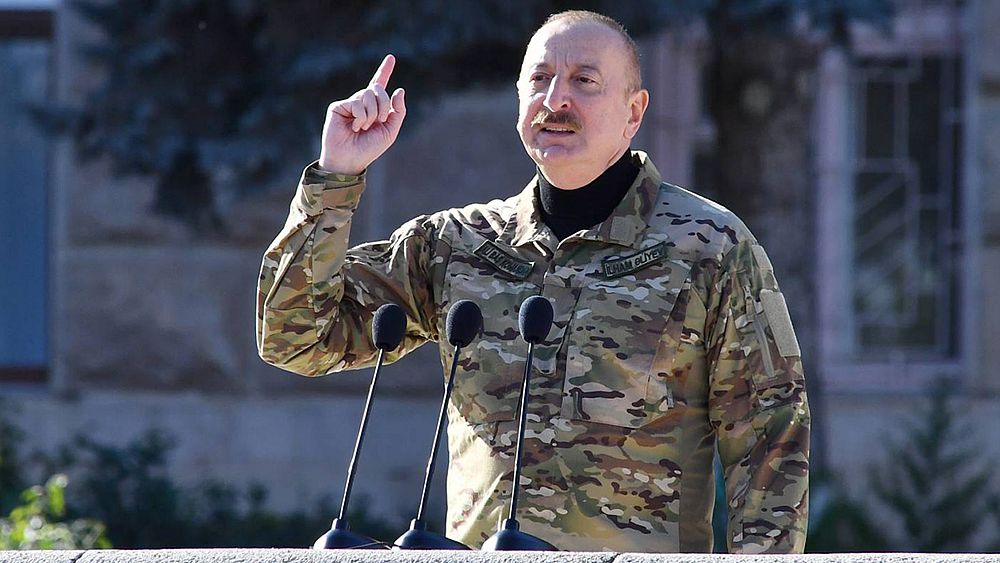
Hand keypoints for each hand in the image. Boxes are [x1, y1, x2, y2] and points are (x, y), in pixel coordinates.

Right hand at [318, 54, 406, 174]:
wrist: (350, 160)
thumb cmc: (369, 148)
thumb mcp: (390, 131)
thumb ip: (398, 112)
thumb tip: (399, 89)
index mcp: (374, 107)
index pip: (380, 85)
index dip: (385, 70)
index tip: (391, 57)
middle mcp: (362, 102)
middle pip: (378, 89)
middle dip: (383, 105)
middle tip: (378, 122)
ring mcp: (349, 103)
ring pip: (368, 94)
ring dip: (371, 114)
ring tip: (363, 127)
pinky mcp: (338, 106)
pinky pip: (357, 102)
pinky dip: (360, 117)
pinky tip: (353, 127)